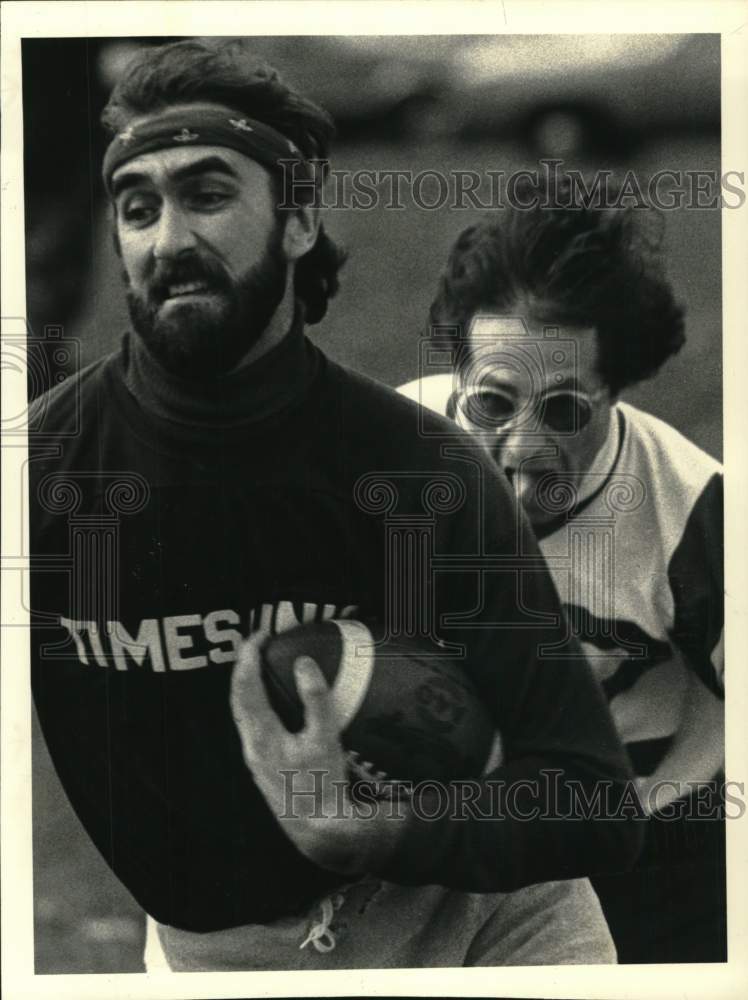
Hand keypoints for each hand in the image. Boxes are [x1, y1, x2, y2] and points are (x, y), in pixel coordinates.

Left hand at [230, 632, 406, 874]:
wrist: (319, 829)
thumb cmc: (323, 787)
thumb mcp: (325, 739)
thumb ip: (316, 700)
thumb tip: (303, 665)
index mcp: (262, 736)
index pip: (244, 685)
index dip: (249, 656)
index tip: (260, 635)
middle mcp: (251, 746)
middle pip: (237, 697)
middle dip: (244, 666)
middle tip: (257, 643)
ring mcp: (255, 758)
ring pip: (242, 713)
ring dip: (247, 685)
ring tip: (261, 666)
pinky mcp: (263, 767)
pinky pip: (251, 725)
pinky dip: (255, 704)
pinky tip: (270, 703)